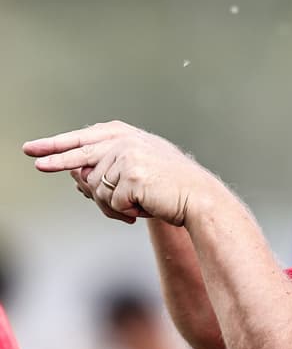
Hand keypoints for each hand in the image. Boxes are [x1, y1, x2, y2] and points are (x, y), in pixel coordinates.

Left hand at [23, 120, 216, 225]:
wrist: (198, 197)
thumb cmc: (170, 187)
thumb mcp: (139, 170)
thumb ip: (110, 166)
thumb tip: (76, 176)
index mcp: (128, 136)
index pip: (86, 138)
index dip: (58, 145)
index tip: (36, 150)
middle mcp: (126, 141)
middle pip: (80, 156)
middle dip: (57, 161)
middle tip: (36, 163)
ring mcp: (128, 156)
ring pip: (95, 188)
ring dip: (110, 206)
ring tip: (133, 208)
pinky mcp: (131, 175)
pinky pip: (110, 201)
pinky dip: (122, 212)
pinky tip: (141, 211)